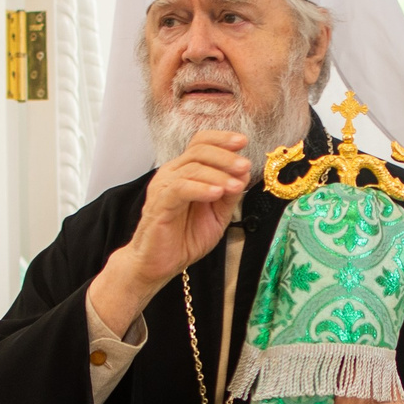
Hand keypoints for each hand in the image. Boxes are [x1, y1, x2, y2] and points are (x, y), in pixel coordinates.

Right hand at [88, 132, 250, 335]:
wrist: (159, 264)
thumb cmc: (184, 238)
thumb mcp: (217, 215)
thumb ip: (229, 194)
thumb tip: (244, 172)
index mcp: (185, 172)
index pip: (201, 143)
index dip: (222, 139)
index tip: (243, 142)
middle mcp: (172, 174)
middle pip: (199, 150)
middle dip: (225, 156)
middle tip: (244, 165)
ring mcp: (164, 187)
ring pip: (192, 168)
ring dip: (218, 175)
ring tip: (236, 186)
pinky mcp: (159, 204)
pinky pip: (180, 189)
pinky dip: (200, 188)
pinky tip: (217, 193)